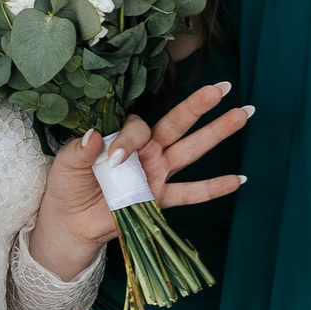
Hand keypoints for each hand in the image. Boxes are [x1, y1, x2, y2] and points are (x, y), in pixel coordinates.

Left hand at [25, 81, 253, 273]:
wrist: (70, 223)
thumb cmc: (68, 186)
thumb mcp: (66, 164)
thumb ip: (80, 150)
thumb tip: (95, 135)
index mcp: (123, 136)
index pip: (138, 128)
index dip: (129, 139)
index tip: (113, 159)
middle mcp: (146, 151)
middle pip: (177, 124)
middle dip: (199, 105)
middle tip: (225, 87)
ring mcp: (157, 174)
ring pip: (191, 151)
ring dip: (217, 134)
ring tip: (244, 115)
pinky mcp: (160, 199)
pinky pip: (191, 193)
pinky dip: (214, 188)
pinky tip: (239, 180)